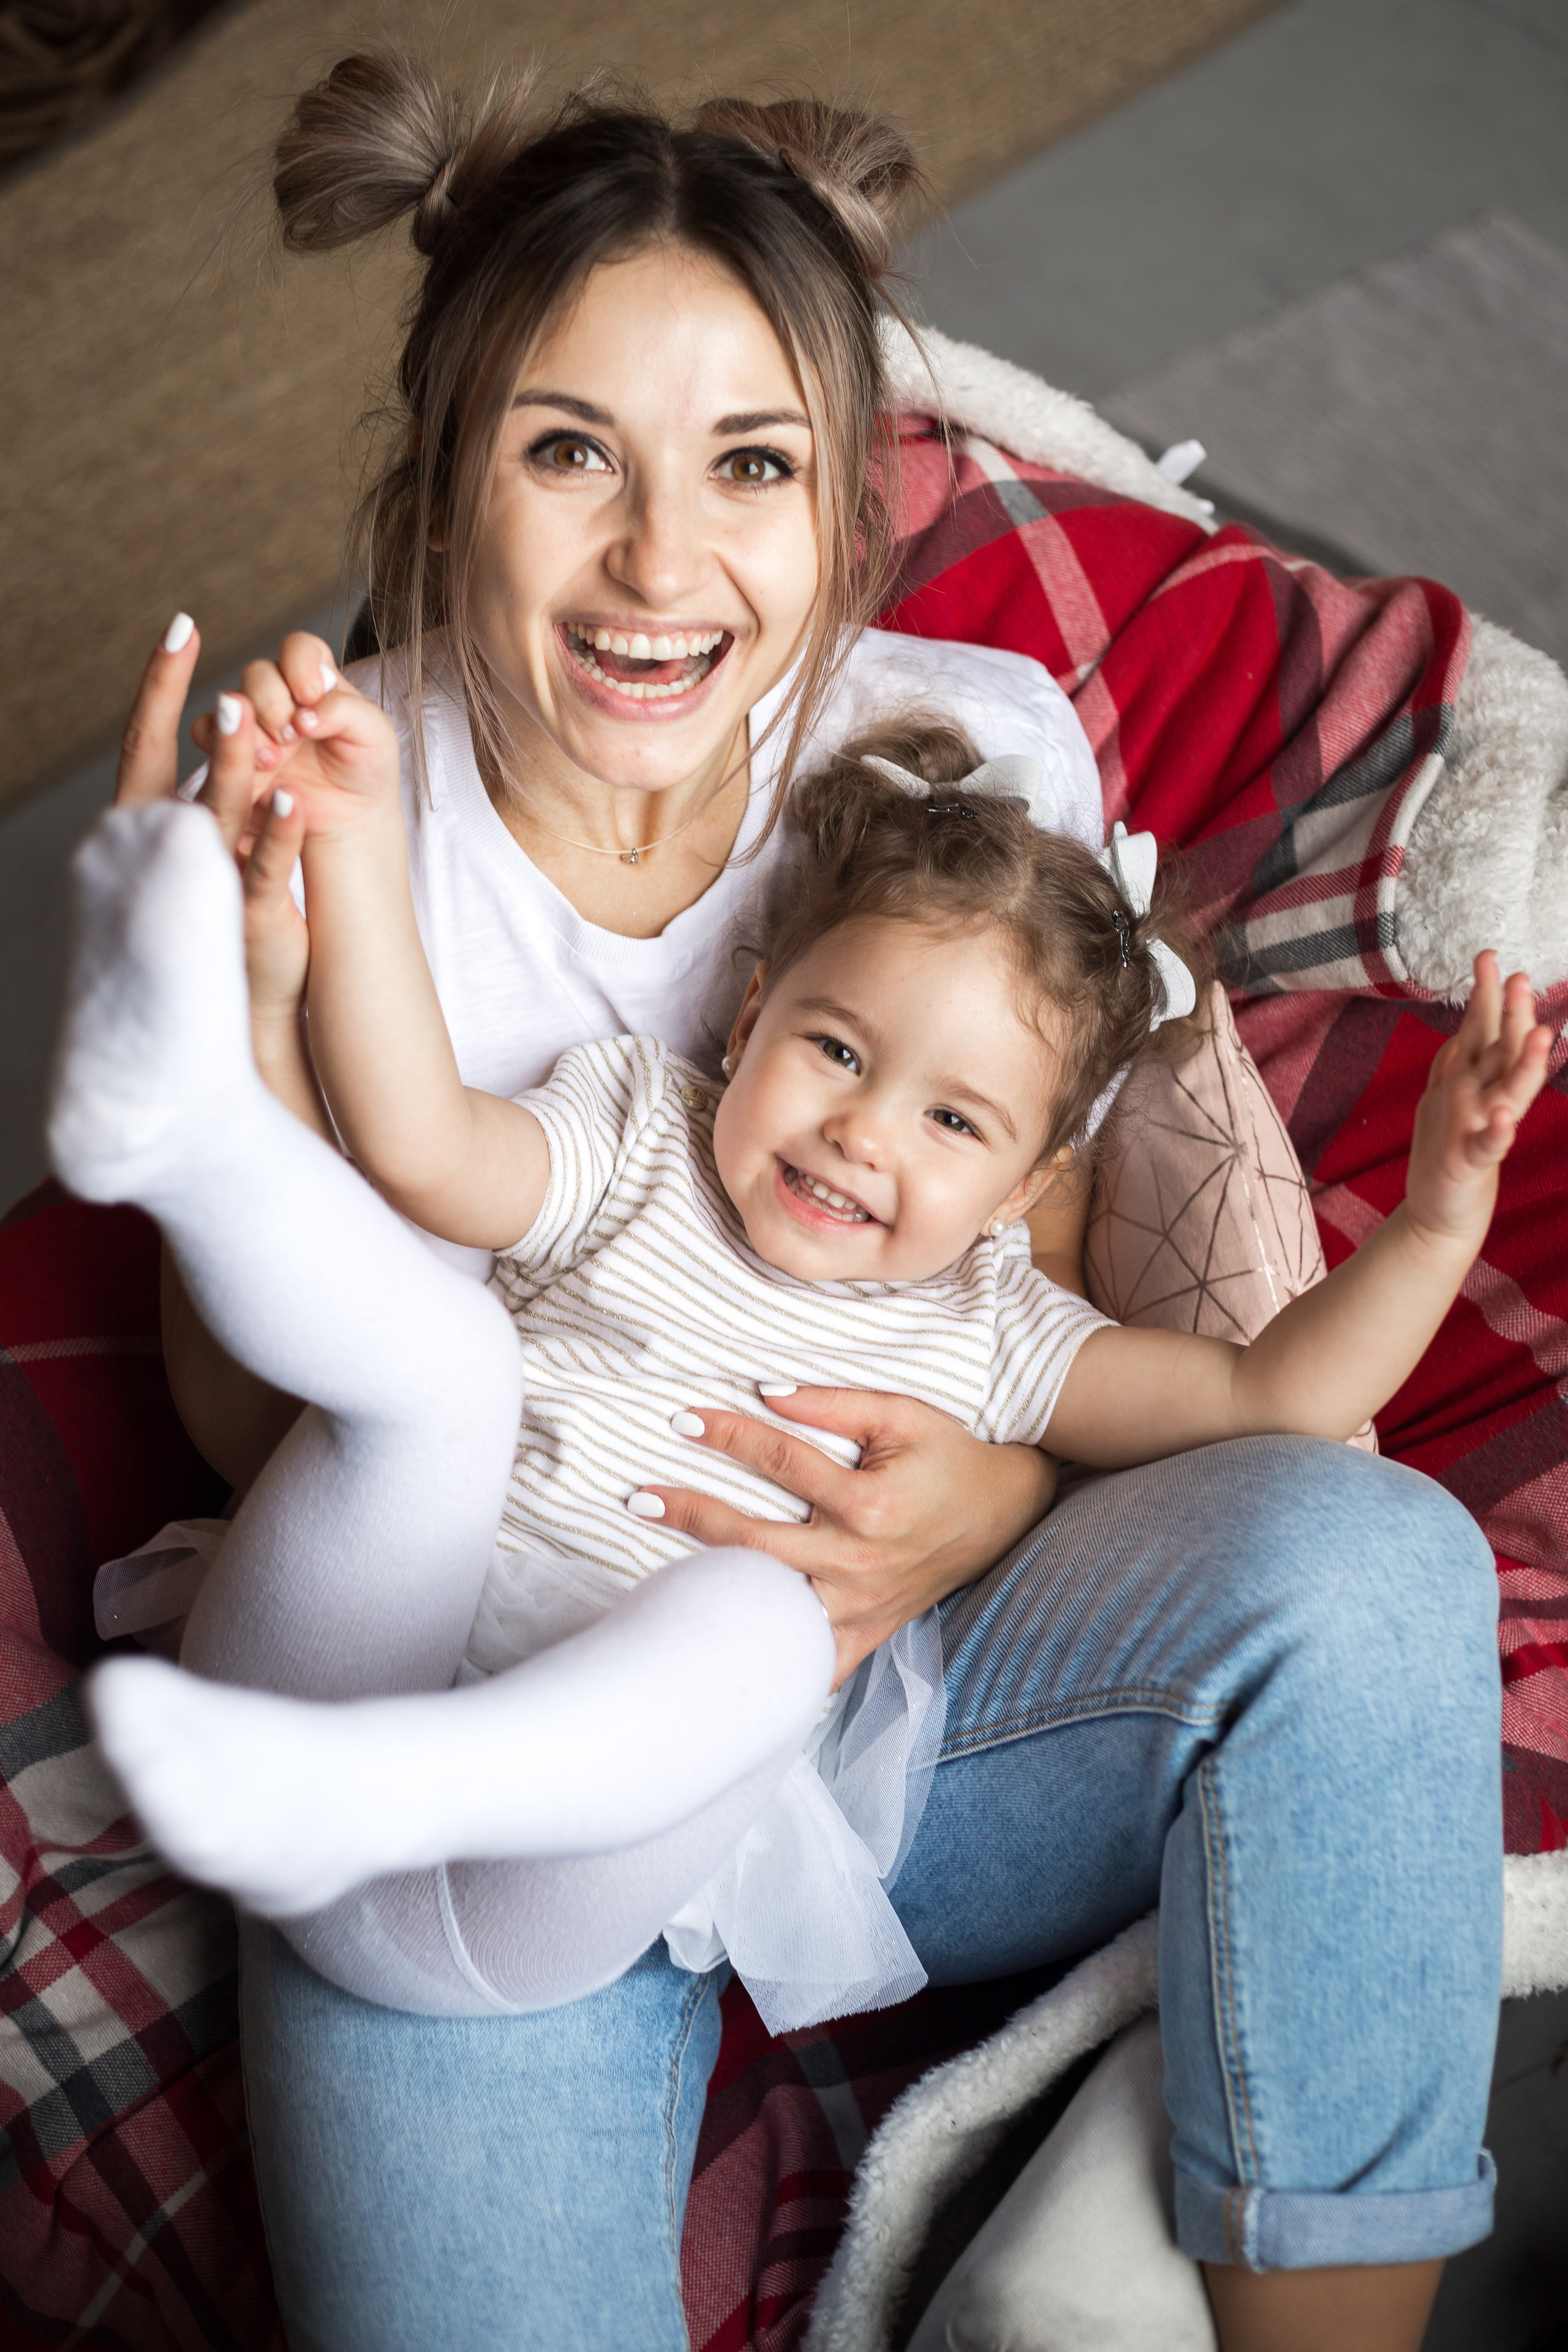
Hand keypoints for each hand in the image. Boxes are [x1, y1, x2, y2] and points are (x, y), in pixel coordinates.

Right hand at [195, 635, 401, 847]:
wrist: (349, 819)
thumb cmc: (365, 768)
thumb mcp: (375, 736)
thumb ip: (347, 712)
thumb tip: (306, 713)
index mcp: (316, 679)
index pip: (299, 648)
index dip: (299, 664)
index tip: (309, 695)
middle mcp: (281, 695)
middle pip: (257, 673)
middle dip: (271, 703)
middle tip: (291, 737)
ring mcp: (254, 722)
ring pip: (230, 703)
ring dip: (248, 729)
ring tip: (274, 761)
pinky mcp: (233, 752)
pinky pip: (208, 734)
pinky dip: (224, 748)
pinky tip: (255, 772)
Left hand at [641, 1389, 1058, 1683]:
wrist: (1007, 1511)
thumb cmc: (951, 1456)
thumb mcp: (903, 1414)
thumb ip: (834, 1403)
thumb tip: (764, 1391)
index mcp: (868, 1505)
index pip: (779, 1461)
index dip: (726, 1435)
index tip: (680, 1419)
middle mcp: (858, 1563)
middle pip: (755, 1543)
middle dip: (693, 1516)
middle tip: (639, 1496)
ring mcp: (860, 1607)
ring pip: (772, 1607)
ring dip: (713, 1588)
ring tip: (659, 1572)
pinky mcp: (866, 1632)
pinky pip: (810, 1663)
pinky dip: (770, 1665)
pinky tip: (723, 1655)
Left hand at [1405, 952, 1551, 1246]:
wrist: (1439, 1211)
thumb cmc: (1448, 1150)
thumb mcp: (1447, 1097)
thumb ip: (1458, 1063)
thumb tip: (1464, 1028)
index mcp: (1477, 1080)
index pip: (1485, 1030)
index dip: (1488, 994)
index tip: (1487, 955)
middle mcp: (1487, 1098)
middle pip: (1504, 1051)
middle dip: (1513, 1016)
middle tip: (1521, 979)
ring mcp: (1483, 1128)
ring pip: (1509, 1089)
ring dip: (1524, 1063)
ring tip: (1538, 1034)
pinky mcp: (1472, 1161)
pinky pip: (1489, 1144)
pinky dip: (1498, 1131)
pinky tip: (1504, 1117)